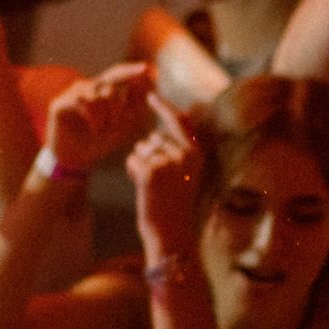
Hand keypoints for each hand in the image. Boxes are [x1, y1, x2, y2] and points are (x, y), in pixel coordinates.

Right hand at [44, 64, 154, 177]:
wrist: (74, 161)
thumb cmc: (97, 143)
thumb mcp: (120, 126)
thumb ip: (133, 109)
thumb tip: (149, 88)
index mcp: (101, 90)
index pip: (117, 73)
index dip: (130, 70)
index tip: (146, 69)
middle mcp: (86, 88)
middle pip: (109, 84)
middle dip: (118, 105)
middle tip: (115, 124)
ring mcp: (72, 94)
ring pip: (96, 93)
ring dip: (104, 113)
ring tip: (101, 129)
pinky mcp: (59, 103)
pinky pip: (81, 100)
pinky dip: (92, 115)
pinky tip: (93, 128)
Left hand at [126, 94, 202, 260]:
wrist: (170, 233)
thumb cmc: (172, 205)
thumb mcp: (181, 175)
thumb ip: (174, 153)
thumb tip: (155, 134)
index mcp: (196, 153)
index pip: (179, 121)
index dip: (164, 106)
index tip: (151, 95)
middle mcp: (186, 154)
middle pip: (154, 137)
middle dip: (148, 154)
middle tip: (158, 182)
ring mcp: (169, 163)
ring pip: (141, 148)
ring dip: (140, 164)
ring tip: (153, 186)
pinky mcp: (151, 172)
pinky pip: (132, 160)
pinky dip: (132, 172)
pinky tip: (143, 188)